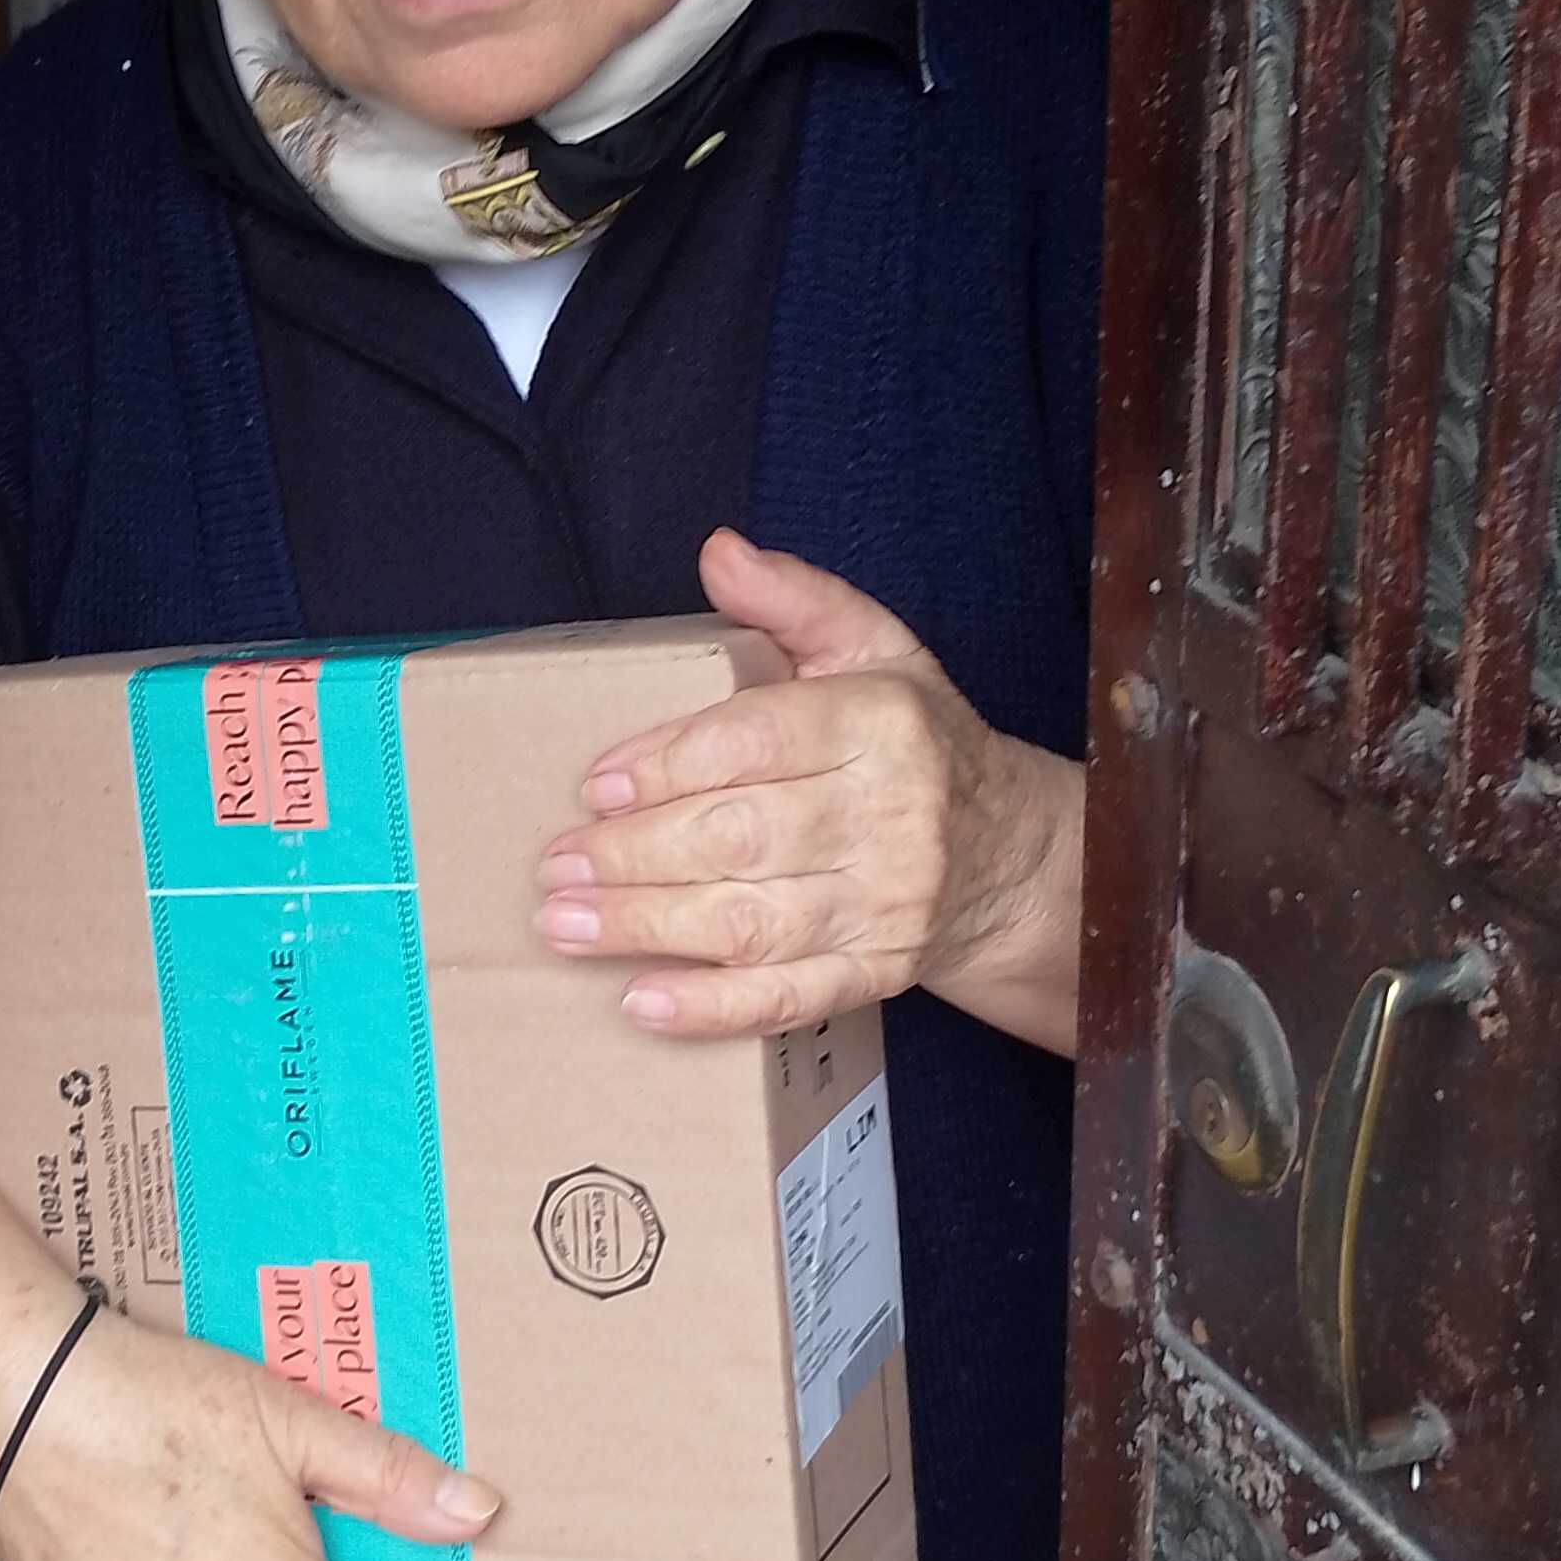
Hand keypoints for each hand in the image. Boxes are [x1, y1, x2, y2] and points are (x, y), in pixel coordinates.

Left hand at [531, 529, 1083, 1054]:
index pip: (759, 742)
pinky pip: (788, 998)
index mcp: (882, 723)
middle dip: (635, 856)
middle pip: (743, 838)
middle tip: (555, 865)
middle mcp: (891, 815)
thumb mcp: (872, 648)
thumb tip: (718, 551)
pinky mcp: (877, 972)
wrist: (1005, 851)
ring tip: (565, 924)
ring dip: (648, 928)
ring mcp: (886, 904)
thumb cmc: (915, 739)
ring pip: (753, 922)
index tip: (596, 785)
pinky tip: (641, 1002)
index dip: (669, 764)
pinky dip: (710, 1008)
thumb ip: (794, 598)